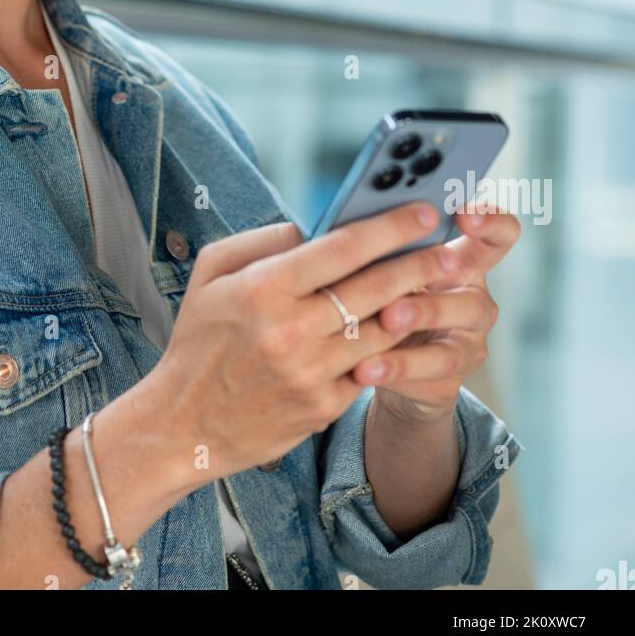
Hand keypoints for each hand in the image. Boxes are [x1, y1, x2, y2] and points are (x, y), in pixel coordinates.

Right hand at [148, 201, 474, 486]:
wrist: (185, 423)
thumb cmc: (199, 340)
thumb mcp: (212, 273)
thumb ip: (262, 241)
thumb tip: (312, 229)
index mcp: (263, 288)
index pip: (342, 248)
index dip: (390, 227)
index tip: (422, 213)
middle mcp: (291, 329)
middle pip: (375, 287)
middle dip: (421, 262)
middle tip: (449, 248)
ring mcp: (311, 372)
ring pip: (383, 329)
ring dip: (417, 305)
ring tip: (441, 285)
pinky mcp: (323, 408)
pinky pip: (370, 368)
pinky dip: (391, 347)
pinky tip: (409, 330)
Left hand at [351, 205, 520, 423]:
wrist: (374, 359)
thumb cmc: (377, 294)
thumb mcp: (382, 265)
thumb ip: (378, 245)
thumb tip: (336, 224)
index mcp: (465, 262)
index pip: (500, 237)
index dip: (492, 223)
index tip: (463, 214)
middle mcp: (474, 303)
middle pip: (474, 300)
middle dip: (431, 303)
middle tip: (391, 303)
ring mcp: (466, 346)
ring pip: (450, 347)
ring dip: (412, 341)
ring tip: (379, 328)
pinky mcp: (448, 383)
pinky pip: (426, 379)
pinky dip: (393, 371)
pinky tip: (363, 368)